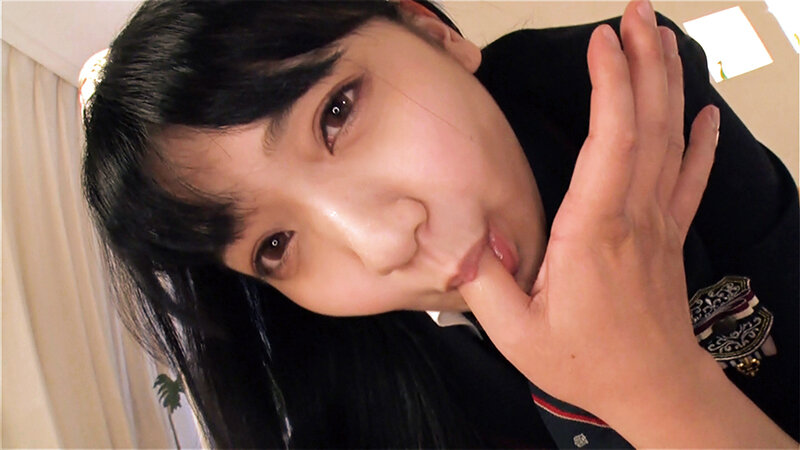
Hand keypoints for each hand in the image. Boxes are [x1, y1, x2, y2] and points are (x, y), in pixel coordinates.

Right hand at [457, 0, 792, 446]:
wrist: (655, 388)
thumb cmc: (588, 362)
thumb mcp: (517, 333)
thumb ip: (483, 281)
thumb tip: (462, 237)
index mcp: (593, 233)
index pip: (611, 141)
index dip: (610, 84)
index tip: (601, 42)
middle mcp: (633, 217)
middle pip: (649, 123)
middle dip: (643, 60)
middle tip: (634, 14)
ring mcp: (658, 222)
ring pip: (672, 139)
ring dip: (668, 82)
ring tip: (660, 37)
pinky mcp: (669, 233)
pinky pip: (691, 174)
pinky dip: (700, 137)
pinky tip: (704, 109)